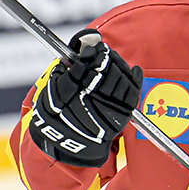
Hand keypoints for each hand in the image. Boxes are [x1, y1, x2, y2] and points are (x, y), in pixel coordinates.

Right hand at [29, 30, 142, 166]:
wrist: (72, 142)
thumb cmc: (61, 113)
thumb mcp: (53, 91)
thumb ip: (65, 70)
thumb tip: (82, 47)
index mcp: (70, 93)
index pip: (85, 66)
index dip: (92, 54)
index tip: (94, 48)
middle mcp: (90, 100)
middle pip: (104, 70)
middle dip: (105, 57)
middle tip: (105, 51)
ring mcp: (108, 108)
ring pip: (119, 79)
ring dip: (118, 65)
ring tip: (113, 59)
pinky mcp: (122, 115)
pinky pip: (132, 92)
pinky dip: (134, 78)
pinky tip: (134, 69)